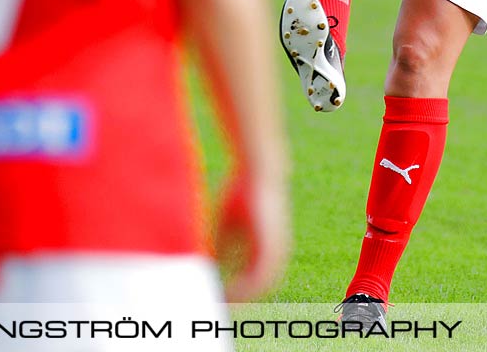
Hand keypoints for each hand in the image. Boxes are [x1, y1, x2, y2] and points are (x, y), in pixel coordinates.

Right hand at [215, 173, 288, 303]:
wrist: (259, 172)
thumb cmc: (242, 194)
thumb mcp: (228, 227)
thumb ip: (222, 248)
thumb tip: (208, 268)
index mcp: (267, 251)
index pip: (252, 283)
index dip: (235, 295)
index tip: (215, 302)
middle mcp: (276, 256)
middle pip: (257, 291)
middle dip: (236, 304)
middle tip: (214, 313)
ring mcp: (277, 253)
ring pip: (259, 289)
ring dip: (238, 302)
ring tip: (217, 309)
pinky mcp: (272, 247)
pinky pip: (258, 278)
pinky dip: (242, 290)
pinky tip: (226, 295)